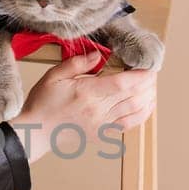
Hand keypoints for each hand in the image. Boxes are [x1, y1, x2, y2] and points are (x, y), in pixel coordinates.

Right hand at [7, 50, 156, 164]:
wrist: (35, 132)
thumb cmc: (42, 104)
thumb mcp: (54, 76)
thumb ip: (77, 63)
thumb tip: (98, 55)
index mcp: (87, 93)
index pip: (123, 83)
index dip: (141, 75)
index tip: (149, 66)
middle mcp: (98, 110)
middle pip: (134, 96)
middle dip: (148, 83)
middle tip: (153, 72)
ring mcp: (101, 124)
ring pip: (135, 110)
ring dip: (148, 98)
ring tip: (153, 87)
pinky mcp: (102, 134)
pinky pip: (128, 125)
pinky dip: (142, 115)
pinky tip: (147, 106)